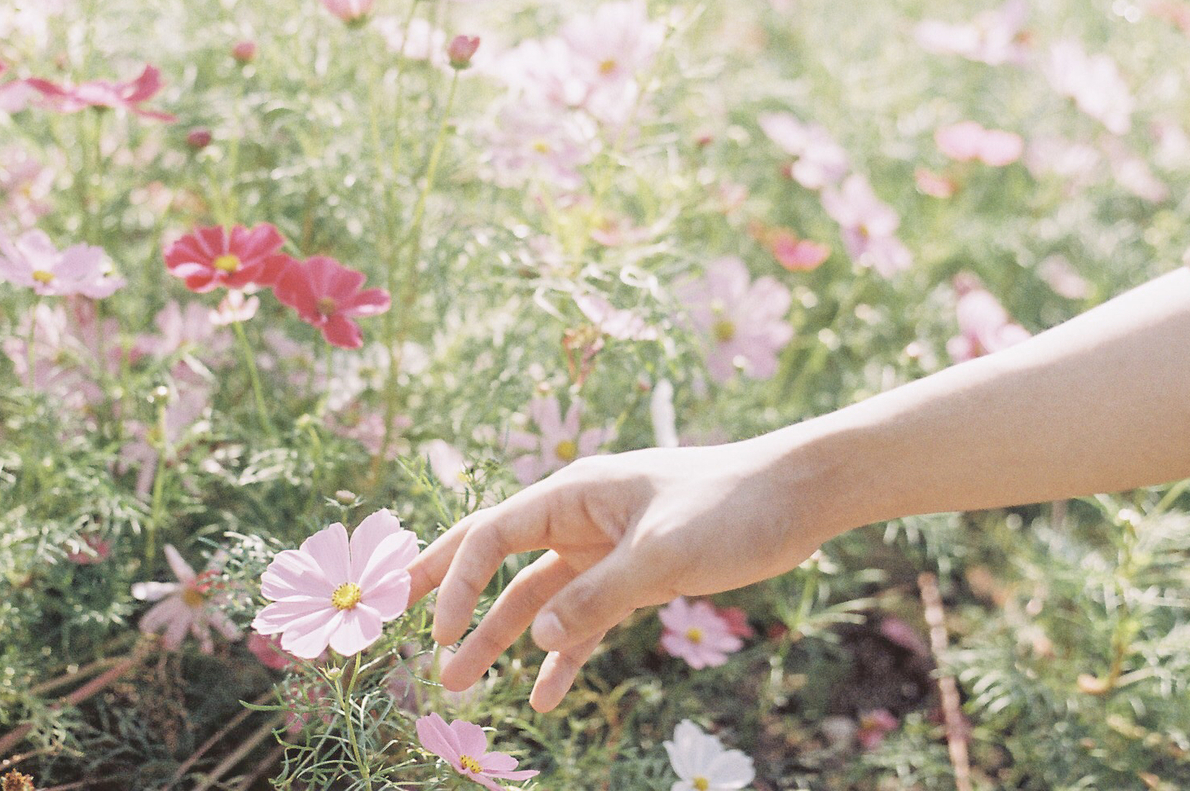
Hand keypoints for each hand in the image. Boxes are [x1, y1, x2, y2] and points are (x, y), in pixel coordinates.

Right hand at [406, 437, 839, 711]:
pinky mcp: (633, 578)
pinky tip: (542, 696)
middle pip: (495, 556)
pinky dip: (561, 656)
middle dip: (448, 590)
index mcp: (576, 494)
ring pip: (535, 598)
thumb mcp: (663, 554)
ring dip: (499, 638)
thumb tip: (534, 642)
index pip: (494, 533)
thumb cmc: (731, 507)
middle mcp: (579, 519)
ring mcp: (604, 550)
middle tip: (392, 619)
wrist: (798, 498)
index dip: (457, 578)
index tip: (440, 630)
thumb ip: (598, 597)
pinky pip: (582, 621)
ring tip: (459, 684)